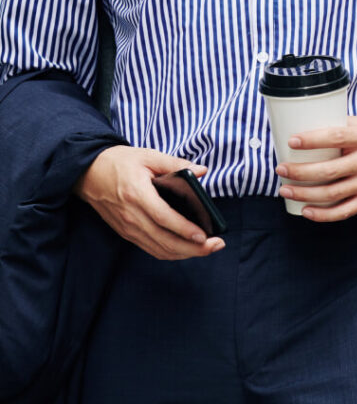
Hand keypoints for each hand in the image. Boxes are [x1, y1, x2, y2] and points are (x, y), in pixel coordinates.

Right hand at [73, 145, 224, 259]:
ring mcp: (127, 227)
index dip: (184, 229)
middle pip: (163, 240)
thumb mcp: (149, 155)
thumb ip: (176, 164)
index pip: (163, 218)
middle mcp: (131, 216)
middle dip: (192, 248)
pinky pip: (149, 248)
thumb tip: (202, 170)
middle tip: (216, 245)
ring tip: (206, 248)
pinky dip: (169, 252)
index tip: (204, 235)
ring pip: (157, 248)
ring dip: (183, 253)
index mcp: (137, 194)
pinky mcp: (126, 232)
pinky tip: (185, 249)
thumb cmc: (120, 162)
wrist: (88, 173)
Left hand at [277, 116, 356, 221]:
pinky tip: (306, 211)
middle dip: (300, 171)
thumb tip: (311, 125)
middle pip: (328, 171)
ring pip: (332, 194)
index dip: (312, 140)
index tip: (292, 141)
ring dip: (304, 193)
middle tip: (281, 168)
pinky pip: (343, 211)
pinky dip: (323, 215)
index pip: (336, 137)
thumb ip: (344, 126)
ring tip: (285, 189)